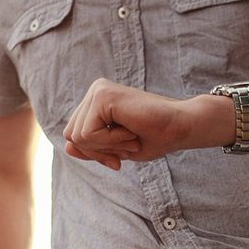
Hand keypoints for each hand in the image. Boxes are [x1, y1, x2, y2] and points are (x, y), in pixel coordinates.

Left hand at [63, 78, 191, 169]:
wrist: (180, 127)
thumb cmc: (156, 137)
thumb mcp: (117, 149)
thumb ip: (92, 147)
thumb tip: (67, 146)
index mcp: (97, 102)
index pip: (74, 135)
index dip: (95, 153)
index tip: (119, 158)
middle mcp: (95, 91)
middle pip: (71, 135)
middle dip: (98, 152)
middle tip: (128, 147)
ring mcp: (98, 90)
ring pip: (77, 136)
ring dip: (106, 147)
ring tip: (131, 137)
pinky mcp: (102, 95)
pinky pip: (88, 133)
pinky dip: (110, 142)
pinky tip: (130, 132)